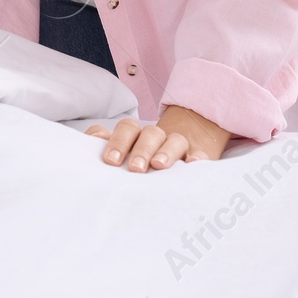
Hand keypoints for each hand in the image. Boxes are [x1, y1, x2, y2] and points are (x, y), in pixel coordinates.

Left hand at [84, 104, 230, 171]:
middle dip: (141, 149)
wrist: (170, 168)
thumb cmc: (135, 167)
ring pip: (174, 140)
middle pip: (150, 133)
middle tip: (134, 169)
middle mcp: (156, 139)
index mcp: (135, 136)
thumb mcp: (118, 159)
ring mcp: (178, 148)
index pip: (127, 129)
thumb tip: (96, 137)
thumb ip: (103, 148)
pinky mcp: (197, 158)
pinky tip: (192, 163)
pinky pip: (201, 154)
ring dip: (166, 151)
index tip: (110, 162)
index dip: (117, 141)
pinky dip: (197, 157)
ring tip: (159, 165)